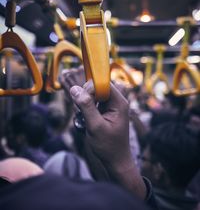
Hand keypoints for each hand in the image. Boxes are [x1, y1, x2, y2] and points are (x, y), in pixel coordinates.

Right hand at [60, 68, 145, 198]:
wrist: (115, 160)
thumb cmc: (108, 146)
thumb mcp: (95, 126)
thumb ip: (86, 106)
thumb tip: (75, 89)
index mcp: (119, 103)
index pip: (104, 83)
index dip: (91, 88)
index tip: (82, 100)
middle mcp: (116, 101)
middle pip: (98, 87)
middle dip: (86, 96)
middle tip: (81, 110)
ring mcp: (111, 106)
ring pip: (94, 94)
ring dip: (85, 103)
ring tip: (84, 117)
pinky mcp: (105, 111)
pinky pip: (93, 102)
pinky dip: (86, 108)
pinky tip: (85, 119)